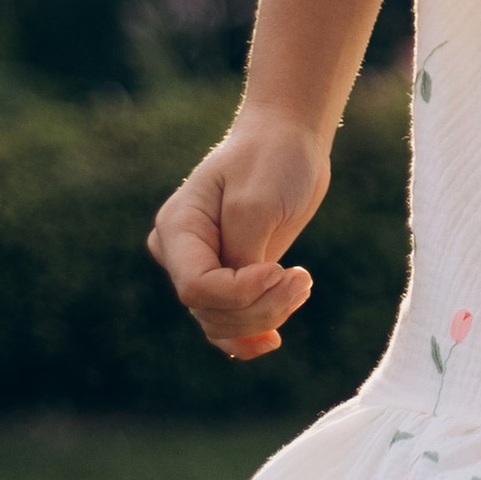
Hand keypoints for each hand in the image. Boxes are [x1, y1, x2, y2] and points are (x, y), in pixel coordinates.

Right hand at [147, 107, 331, 357]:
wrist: (287, 139)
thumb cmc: (272, 158)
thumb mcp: (257, 202)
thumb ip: (243, 251)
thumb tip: (242, 297)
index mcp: (177, 227)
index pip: (197, 287)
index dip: (241, 293)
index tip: (281, 270)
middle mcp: (181, 253)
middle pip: (210, 311)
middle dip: (261, 308)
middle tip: (303, 280)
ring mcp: (202, 267)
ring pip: (221, 323)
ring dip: (267, 317)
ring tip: (302, 284)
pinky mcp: (227, 276)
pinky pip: (228, 322)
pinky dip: (250, 335)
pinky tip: (272, 340)